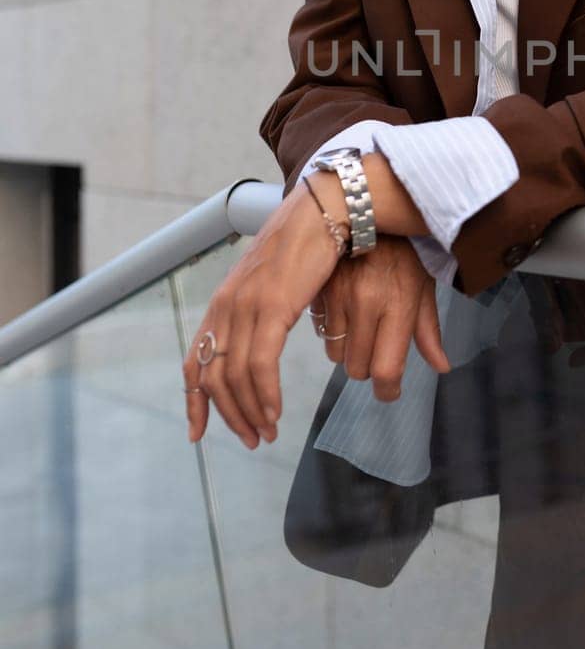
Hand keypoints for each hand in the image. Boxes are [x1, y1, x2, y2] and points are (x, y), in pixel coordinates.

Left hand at [183, 179, 343, 448]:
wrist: (326, 209)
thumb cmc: (309, 246)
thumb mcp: (275, 284)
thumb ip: (263, 312)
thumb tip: (266, 341)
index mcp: (224, 301)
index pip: (195, 360)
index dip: (193, 401)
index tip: (197, 432)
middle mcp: (227, 305)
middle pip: (213, 376)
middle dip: (229, 416)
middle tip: (251, 439)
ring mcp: (247, 305)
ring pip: (234, 376)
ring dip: (250, 411)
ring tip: (267, 433)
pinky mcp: (272, 305)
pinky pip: (260, 363)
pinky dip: (265, 394)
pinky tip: (275, 412)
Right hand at [308, 234, 450, 400]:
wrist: (369, 208)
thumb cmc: (405, 251)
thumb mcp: (423, 286)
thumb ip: (428, 330)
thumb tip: (442, 367)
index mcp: (398, 304)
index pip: (386, 368)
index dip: (388, 390)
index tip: (390, 390)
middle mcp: (367, 302)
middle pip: (357, 368)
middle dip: (368, 367)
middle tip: (376, 351)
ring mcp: (339, 296)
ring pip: (335, 352)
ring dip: (347, 349)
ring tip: (359, 326)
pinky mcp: (318, 288)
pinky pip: (320, 329)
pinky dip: (331, 328)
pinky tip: (342, 309)